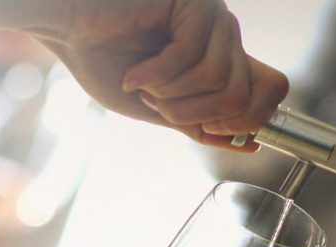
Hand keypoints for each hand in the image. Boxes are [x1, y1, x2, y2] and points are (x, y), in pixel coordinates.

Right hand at [33, 0, 287, 149]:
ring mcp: (213, 16)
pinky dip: (157, 75)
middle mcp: (225, 35)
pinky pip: (192, 56)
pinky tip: (134, 72)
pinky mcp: (195, 2)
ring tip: (142, 85)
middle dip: (190, 114)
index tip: (198, 127)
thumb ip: (201, 123)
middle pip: (241, 96)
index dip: (241, 122)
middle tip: (154, 104)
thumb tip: (250, 144)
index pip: (271, 90)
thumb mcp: (160, 107)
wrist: (64, 27)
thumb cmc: (102, 61)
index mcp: (223, 57)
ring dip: (171, 95)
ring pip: (217, 80)